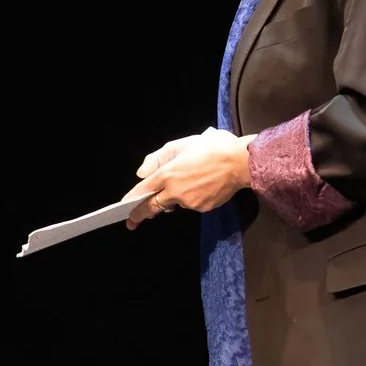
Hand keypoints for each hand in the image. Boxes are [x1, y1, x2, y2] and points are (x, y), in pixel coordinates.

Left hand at [126, 127, 252, 227]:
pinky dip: (192, 197)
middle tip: (132, 222)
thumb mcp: (183, 144)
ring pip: (175, 203)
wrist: (241, 162)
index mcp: (168, 173)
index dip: (132, 200)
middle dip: (141, 214)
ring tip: (190, 179)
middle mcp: (175, 191)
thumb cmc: (213, 147)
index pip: (143, 190)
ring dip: (175, 196)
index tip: (124, 208)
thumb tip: (142, 173)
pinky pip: (191, 204)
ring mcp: (189, 202)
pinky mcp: (203, 208)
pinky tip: (202, 184)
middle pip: (153, 206)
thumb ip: (158, 158)